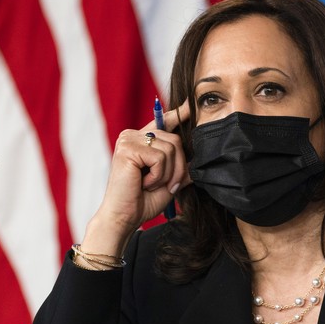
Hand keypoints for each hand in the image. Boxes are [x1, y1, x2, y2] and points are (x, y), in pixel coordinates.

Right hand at [81, 101, 190, 255]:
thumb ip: (181, 167)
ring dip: (168, 174)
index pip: (164, 122)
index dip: (179, 114)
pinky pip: (160, 157)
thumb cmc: (143, 201)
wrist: (124, 218)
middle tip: (168, 186)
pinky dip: (158, 175)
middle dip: (179, 167)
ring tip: (151, 185)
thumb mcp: (169, 181)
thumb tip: (200, 158)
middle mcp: (133, 135)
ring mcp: (129, 139)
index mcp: (141, 141)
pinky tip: (144, 184)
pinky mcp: (127, 148)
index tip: (190, 105)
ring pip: (170, 149)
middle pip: (175, 139)